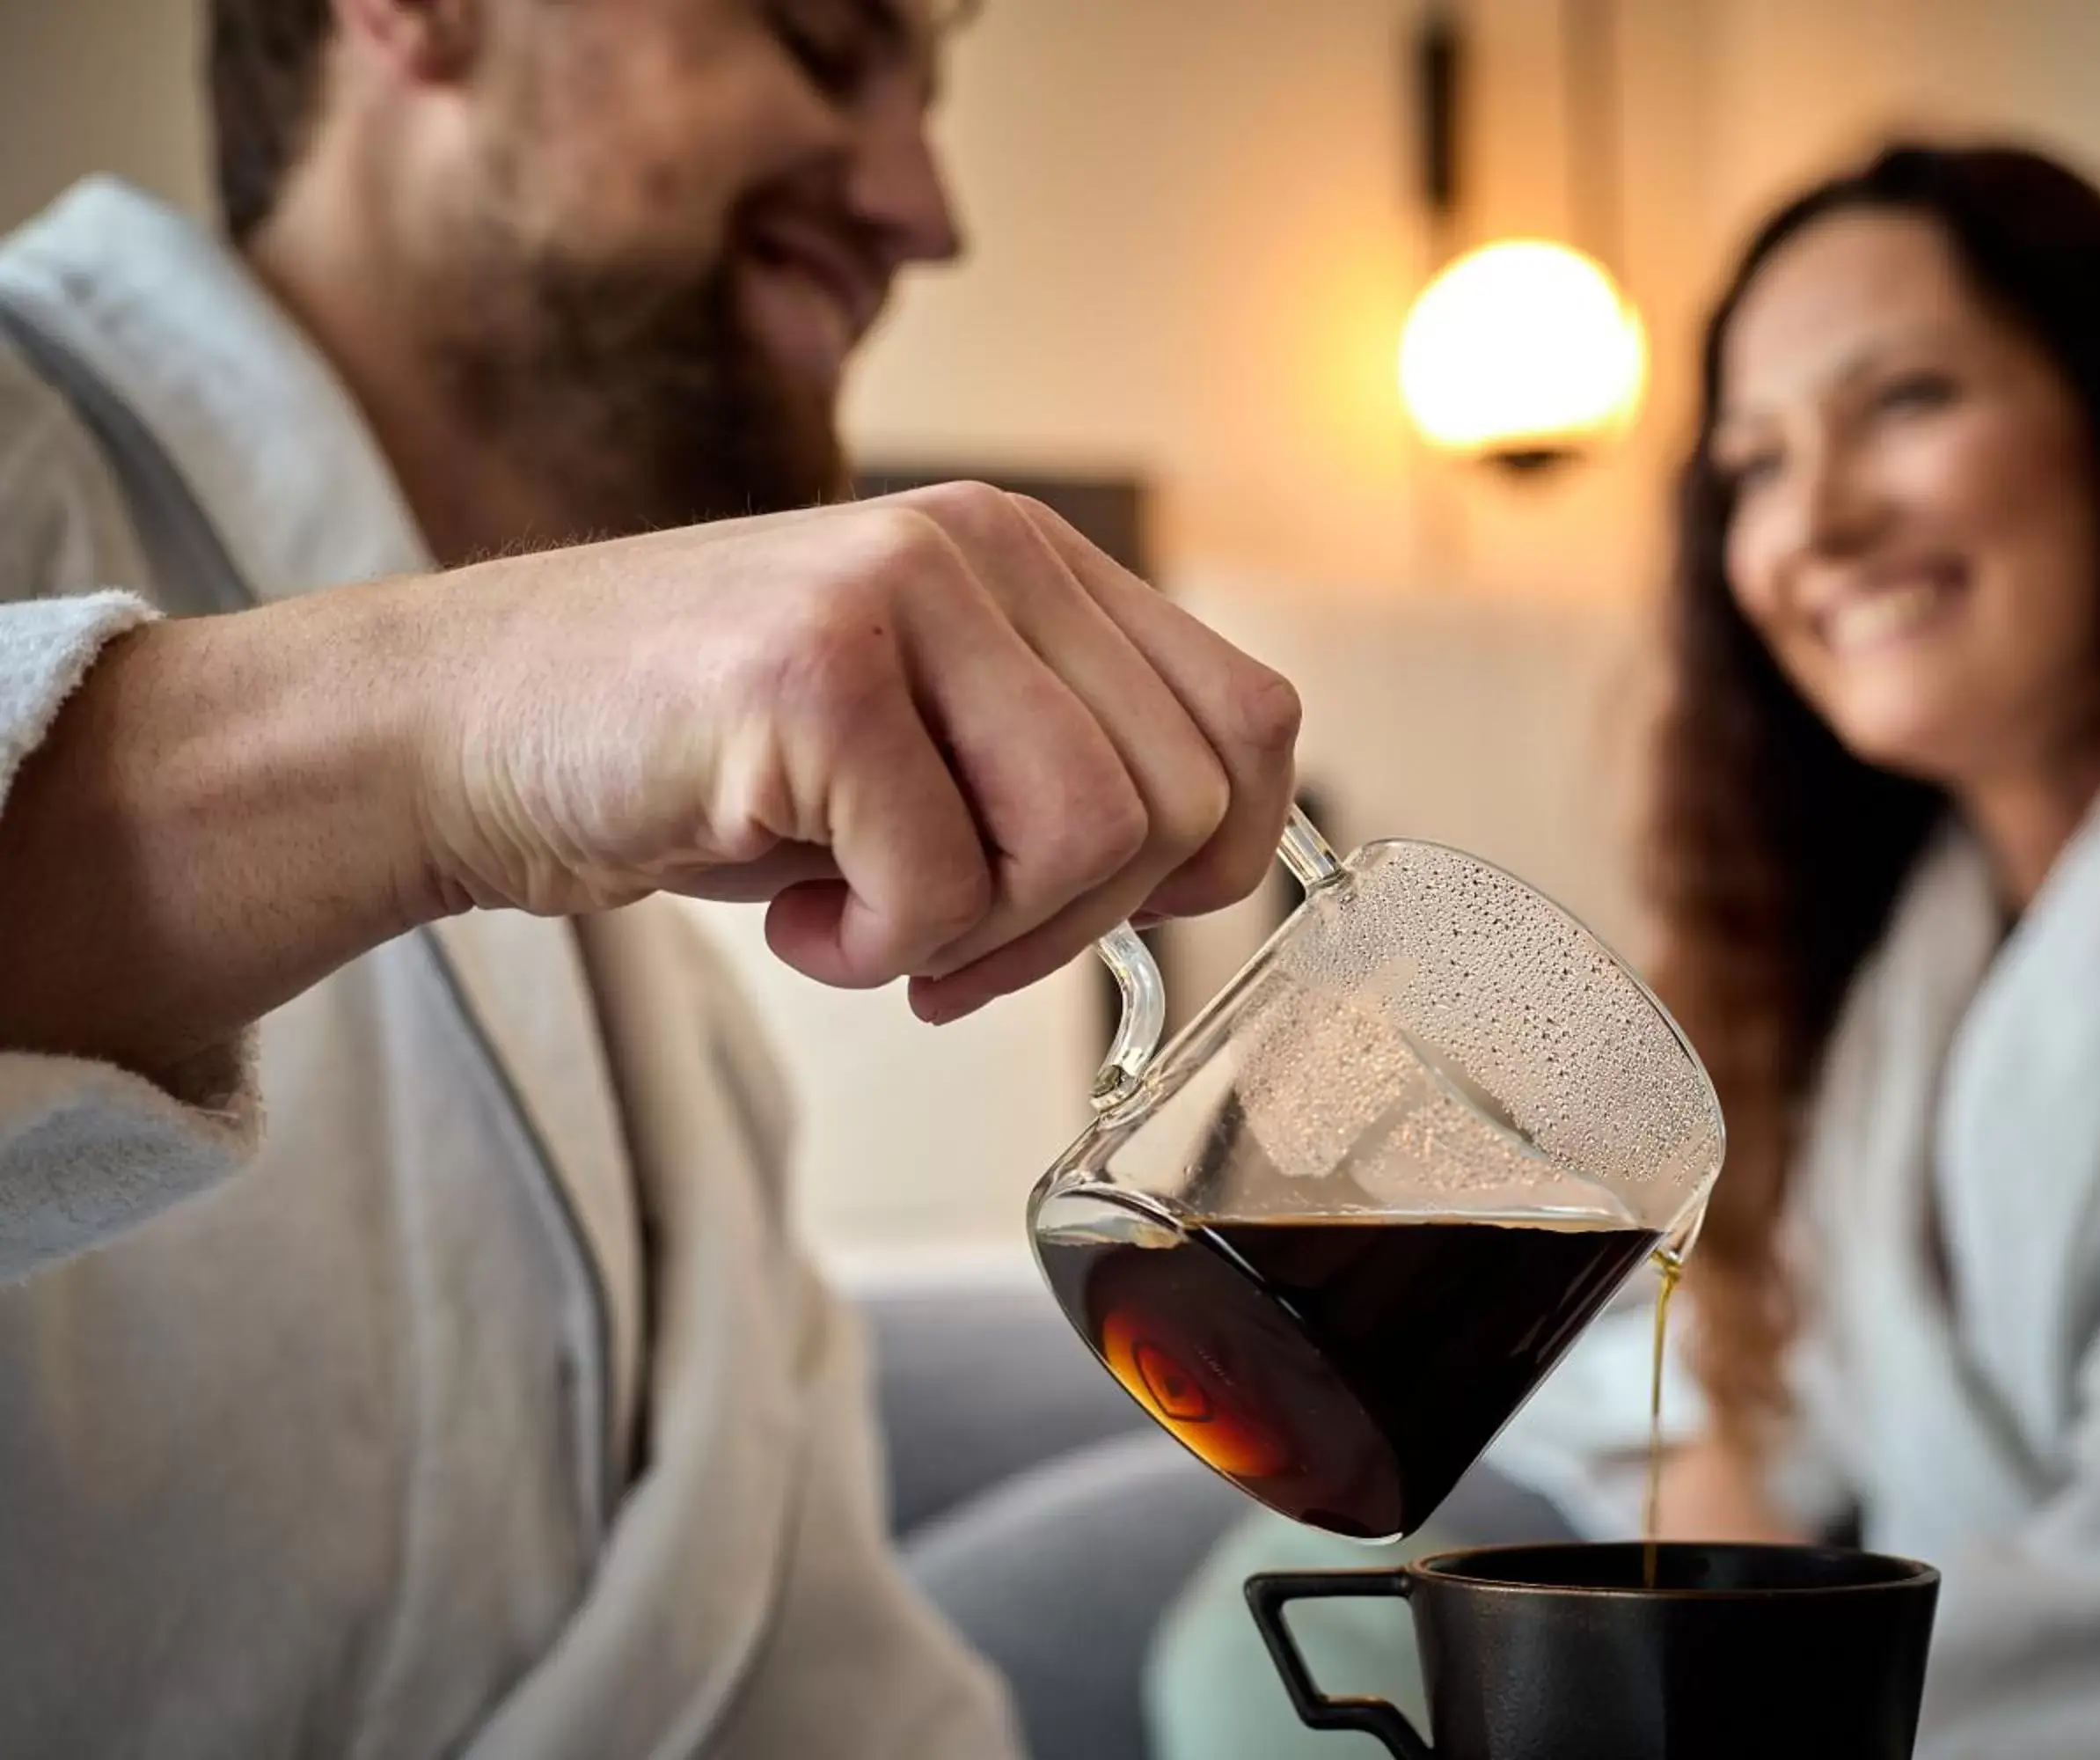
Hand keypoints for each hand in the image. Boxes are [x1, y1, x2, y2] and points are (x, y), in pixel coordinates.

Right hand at [418, 484, 1300, 1016]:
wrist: (461, 731)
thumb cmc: (706, 762)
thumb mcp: (926, 746)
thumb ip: (1065, 770)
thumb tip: (1210, 874)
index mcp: (1035, 558)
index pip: (1252, 725)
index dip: (1207, 866)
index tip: (1078, 913)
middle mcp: (987, 547)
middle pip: (1185, 803)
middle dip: (1074, 925)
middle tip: (945, 941)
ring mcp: (899, 592)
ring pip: (1091, 841)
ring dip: (981, 938)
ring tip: (865, 915)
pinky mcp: (812, 672)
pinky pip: (943, 889)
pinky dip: (875, 950)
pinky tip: (792, 910)